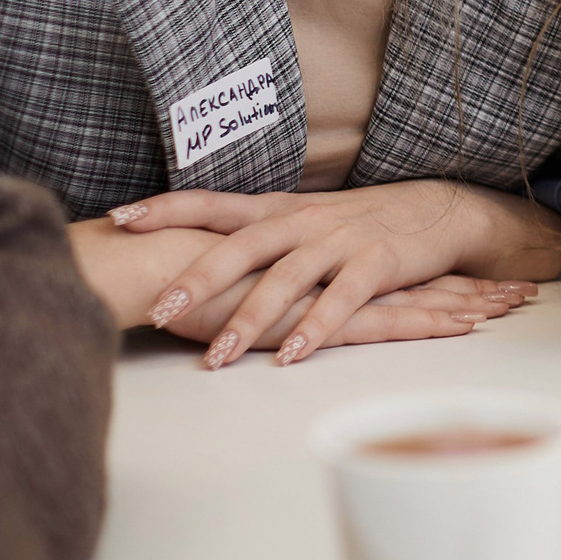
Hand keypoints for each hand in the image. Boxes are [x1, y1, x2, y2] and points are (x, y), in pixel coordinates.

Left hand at [108, 180, 560, 366]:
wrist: (439, 210)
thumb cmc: (362, 224)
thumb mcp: (306, 222)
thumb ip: (259, 239)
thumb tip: (193, 260)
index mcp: (281, 208)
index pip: (215, 202)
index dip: (169, 208)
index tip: (121, 218)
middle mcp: (305, 220)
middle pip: (243, 244)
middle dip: (198, 277)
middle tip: (158, 310)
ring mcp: (341, 240)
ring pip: (287, 278)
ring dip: (251, 318)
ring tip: (219, 357)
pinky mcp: (377, 262)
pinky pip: (342, 299)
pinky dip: (316, 327)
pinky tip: (293, 355)